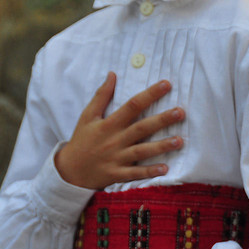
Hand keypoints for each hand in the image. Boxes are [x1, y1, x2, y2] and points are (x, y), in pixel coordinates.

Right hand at [54, 71, 184, 188]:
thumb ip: (101, 95)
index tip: (167, 84)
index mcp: (109, 124)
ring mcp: (116, 158)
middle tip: (181, 112)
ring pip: (142, 151)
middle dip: (162, 120)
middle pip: (141, 128)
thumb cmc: (82, 140)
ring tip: (179, 141)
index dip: (150, 94)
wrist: (68, 171)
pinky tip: (166, 168)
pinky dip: (149, 172)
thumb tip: (113, 74)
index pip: (132, 105)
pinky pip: (135, 173)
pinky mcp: (117, 174)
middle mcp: (115, 140)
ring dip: (161, 146)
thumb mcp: (88, 116)